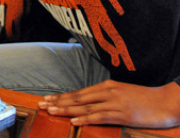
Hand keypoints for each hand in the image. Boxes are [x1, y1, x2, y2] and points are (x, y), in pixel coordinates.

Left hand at [38, 80, 179, 127]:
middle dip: (58, 102)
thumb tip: (89, 103)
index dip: (62, 97)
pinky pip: (100, 116)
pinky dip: (85, 119)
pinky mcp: (122, 114)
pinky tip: (74, 120)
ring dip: (66, 109)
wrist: (166, 101)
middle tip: (42, 104)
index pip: (79, 93)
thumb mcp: (122, 93)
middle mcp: (107, 92)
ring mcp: (114, 103)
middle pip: (78, 98)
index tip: (48, 99)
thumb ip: (106, 97)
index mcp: (106, 86)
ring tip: (51, 111)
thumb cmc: (144, 99)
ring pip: (85, 107)